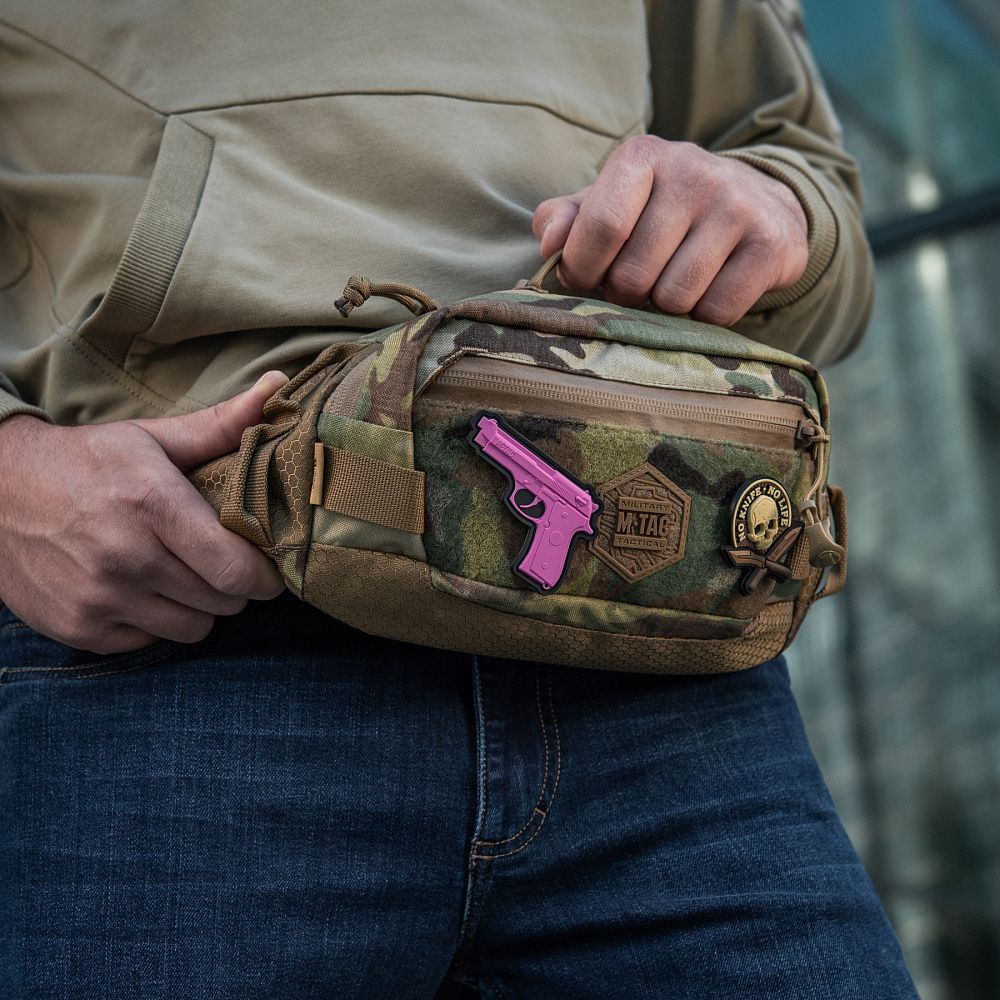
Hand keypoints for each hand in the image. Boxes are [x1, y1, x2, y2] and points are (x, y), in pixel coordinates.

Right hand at [0, 372, 288, 652]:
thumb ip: (221, 424)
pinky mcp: (80, 628)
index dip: (265, 576)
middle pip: (222, 601)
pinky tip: (142, 590)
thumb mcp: (151, 438)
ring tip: (183, 575)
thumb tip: (280, 386)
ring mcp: (100, 597)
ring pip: (193, 628)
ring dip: (198, 607)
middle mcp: (126, 556)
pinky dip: (155, 622)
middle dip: (234, 586)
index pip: (236, 569)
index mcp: (152, 504)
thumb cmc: (84, 462)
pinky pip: (149, 642)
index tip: (269, 568)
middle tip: (222, 563)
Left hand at [532, 136, 808, 326]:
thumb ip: (567, 220)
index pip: (601, 228)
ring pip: (674, 300)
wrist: (760, 205)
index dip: (583, 272)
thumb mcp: (611, 204)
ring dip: (666, 310)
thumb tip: (549, 244)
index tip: (586, 281)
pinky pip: (717, 312)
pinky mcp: (770, 244)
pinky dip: (706, 318)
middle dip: (627, 295)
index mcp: (642, 156)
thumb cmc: (663, 213)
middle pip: (633, 275)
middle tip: (640, 284)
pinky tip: (710, 291)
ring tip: (674, 285)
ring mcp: (737, 205)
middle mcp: (693, 170)